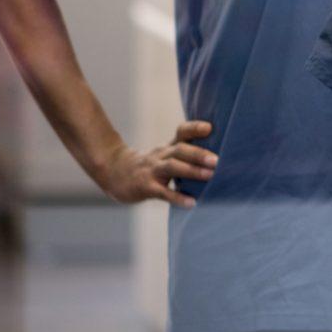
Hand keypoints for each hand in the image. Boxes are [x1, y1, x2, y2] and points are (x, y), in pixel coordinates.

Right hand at [95, 120, 216, 208]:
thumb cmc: (149, 166)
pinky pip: (162, 192)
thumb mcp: (164, 156)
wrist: (113, 174)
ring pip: (172, 167)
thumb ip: (185, 156)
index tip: (210, 127)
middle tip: (217, 160)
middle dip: (198, 154)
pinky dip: (177, 197)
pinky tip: (191, 203)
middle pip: (179, 150)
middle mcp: (161, 156)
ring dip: (192, 170)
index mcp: (167, 148)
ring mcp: (152, 171)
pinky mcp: (145, 187)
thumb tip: (218, 159)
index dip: (194, 128)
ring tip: (210, 175)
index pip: (181, 132)